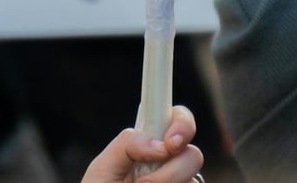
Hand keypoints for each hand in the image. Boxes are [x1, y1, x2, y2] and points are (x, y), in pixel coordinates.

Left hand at [81, 106, 203, 182]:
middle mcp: (169, 166)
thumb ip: (126, 144)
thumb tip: (159, 145)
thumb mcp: (103, 168)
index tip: (170, 144)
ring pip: (193, 181)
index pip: (177, 120)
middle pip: (194, 155)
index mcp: (150, 146)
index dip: (182, 124)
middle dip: (174, 168)